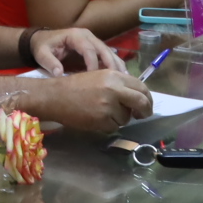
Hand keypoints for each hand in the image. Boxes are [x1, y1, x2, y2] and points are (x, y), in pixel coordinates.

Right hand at [15, 68, 152, 131]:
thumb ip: (119, 84)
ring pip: (126, 117)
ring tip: (103, 112)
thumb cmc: (76, 85)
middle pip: (141, 102)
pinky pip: (114, 126)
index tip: (146, 105)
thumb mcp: (100, 77)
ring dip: (120, 118)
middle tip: (142, 115)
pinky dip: (108, 125)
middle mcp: (114, 89)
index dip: (147, 98)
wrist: (55, 96)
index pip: (141, 87)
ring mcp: (108, 105)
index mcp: (114, 75)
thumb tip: (138, 97)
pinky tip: (96, 118)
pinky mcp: (102, 119)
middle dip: (145, 111)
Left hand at [28, 27, 121, 74]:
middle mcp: (87, 36)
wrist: (42, 40)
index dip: (93, 63)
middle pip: (103, 49)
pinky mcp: (96, 48)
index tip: (95, 78)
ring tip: (124, 80)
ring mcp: (93, 41)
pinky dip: (115, 65)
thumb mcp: (41, 53)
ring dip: (117, 65)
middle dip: (110, 65)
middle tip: (116, 80)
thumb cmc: (43, 46)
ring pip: (109, 52)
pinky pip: (109, 55)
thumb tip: (58, 73)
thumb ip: (49, 62)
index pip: (88, 49)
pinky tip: (122, 77)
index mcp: (75, 35)